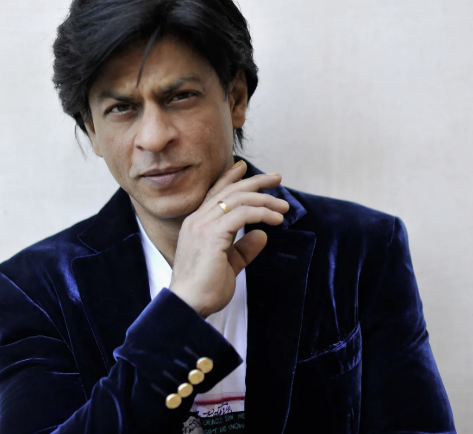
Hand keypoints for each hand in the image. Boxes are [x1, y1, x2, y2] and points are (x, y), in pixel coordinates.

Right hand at [168, 161, 288, 317]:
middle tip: (277, 178)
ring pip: (238, 199)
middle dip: (256, 182)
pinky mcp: (212, 235)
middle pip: (230, 190)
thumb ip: (243, 249)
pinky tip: (276, 219)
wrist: (188, 305)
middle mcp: (197, 220)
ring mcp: (202, 225)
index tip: (245, 168)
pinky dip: (262, 213)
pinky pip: (242, 214)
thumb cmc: (205, 288)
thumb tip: (262, 235)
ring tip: (284, 206)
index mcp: (197, 224)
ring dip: (265, 199)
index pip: (215, 192)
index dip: (231, 178)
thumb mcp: (229, 264)